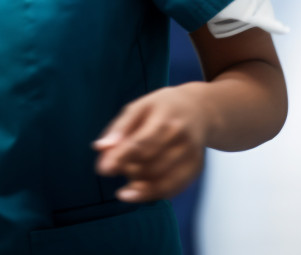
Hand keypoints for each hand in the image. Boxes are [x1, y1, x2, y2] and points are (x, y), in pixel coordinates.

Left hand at [93, 85, 208, 202]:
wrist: (201, 110)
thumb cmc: (163, 107)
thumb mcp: (139, 106)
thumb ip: (119, 128)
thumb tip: (99, 148)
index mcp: (165, 117)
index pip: (141, 143)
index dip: (121, 158)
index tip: (103, 170)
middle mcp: (181, 138)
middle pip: (150, 165)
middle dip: (127, 170)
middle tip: (116, 165)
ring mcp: (191, 155)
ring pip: (160, 181)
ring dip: (138, 183)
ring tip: (128, 173)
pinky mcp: (196, 169)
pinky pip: (172, 189)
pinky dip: (152, 193)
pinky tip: (138, 189)